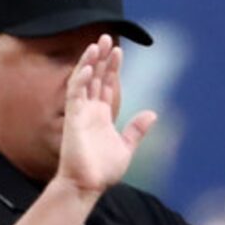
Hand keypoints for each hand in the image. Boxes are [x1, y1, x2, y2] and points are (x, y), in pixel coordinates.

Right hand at [56, 36, 156, 196]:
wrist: (87, 186)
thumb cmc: (102, 172)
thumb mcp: (126, 148)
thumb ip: (136, 130)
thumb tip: (152, 113)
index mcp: (101, 116)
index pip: (106, 85)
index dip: (112, 68)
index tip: (119, 51)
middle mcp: (89, 111)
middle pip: (95, 78)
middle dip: (101, 58)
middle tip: (107, 38)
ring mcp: (80, 114)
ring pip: (83, 80)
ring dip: (90, 62)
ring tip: (98, 43)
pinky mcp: (72, 118)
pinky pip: (75, 93)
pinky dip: (81, 78)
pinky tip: (90, 64)